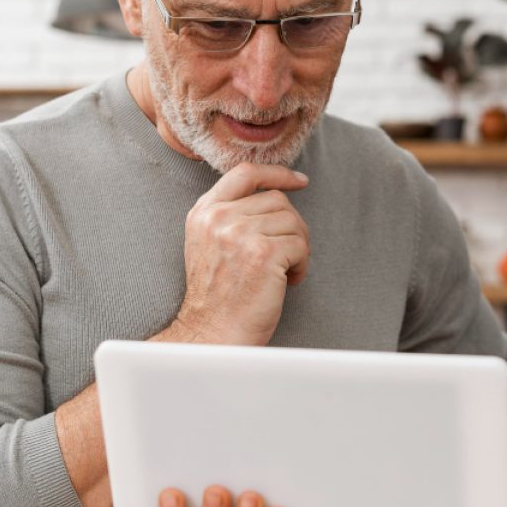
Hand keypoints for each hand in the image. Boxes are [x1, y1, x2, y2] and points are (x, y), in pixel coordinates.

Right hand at [171, 164, 310, 345]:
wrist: (213, 332)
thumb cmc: (218, 295)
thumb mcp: (209, 243)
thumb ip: (231, 215)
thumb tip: (276, 194)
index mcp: (205, 211)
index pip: (245, 173)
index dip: (277, 173)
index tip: (299, 181)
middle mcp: (219, 218)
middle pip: (277, 200)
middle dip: (292, 227)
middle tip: (289, 254)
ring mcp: (240, 234)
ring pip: (293, 222)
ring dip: (298, 248)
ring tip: (285, 271)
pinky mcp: (263, 254)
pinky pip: (301, 246)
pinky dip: (302, 265)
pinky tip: (289, 281)